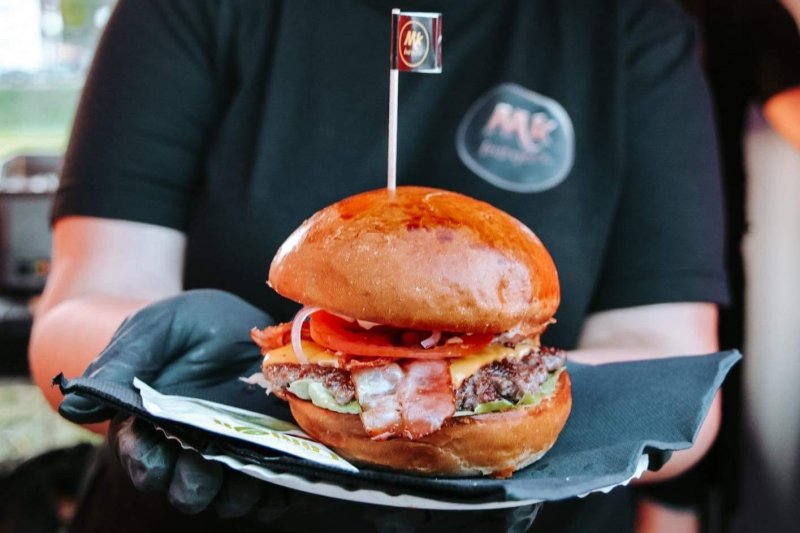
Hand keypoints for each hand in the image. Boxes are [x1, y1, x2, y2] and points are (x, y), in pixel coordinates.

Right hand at [59, 289, 271, 514]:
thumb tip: (70, 406)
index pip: (142, 459)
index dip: (147, 466)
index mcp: (149, 426)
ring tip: (251, 477)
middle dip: (193, 486)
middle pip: (186, 486)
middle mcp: (189, 447)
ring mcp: (232, 450)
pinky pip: (275, 483)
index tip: (156, 464)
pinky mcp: (270, 448)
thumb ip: (119, 367)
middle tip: (206, 471)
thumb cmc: (183, 324)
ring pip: (230, 493)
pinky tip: (288, 477)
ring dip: (238, 493)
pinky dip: (279, 489)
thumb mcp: (152, 332)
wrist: (236, 316)